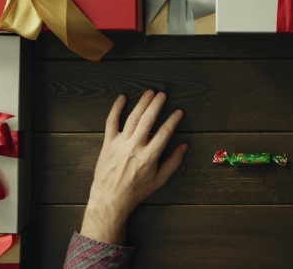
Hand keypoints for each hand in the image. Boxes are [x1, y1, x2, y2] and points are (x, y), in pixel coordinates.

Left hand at [81, 90, 187, 244]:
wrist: (111, 199)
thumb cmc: (136, 191)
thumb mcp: (159, 180)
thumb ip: (173, 162)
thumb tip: (184, 146)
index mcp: (149, 157)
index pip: (164, 133)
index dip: (172, 120)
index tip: (178, 112)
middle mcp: (134, 147)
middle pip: (148, 120)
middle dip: (156, 105)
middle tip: (163, 95)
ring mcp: (120, 144)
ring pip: (132, 118)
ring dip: (142, 104)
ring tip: (149, 93)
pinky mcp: (108, 143)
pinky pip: (111, 122)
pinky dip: (116, 109)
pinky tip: (122, 98)